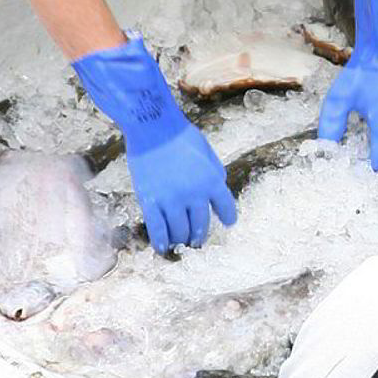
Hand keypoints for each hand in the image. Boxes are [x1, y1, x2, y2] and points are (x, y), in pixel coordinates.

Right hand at [125, 124, 236, 251]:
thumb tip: (216, 191)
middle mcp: (194, 194)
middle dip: (200, 235)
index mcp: (212, 181)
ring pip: (179, 230)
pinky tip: (163, 249)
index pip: (226, 208)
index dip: (228, 217)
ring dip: (182, 239)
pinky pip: (157, 228)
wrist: (153, 128)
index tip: (228, 223)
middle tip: (198, 240)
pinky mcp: (150, 200)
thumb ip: (214, 174)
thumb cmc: (181, 137)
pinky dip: (160, 241)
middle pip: (200, 224)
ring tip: (181, 242)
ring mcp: (171, 199)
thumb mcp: (208, 154)